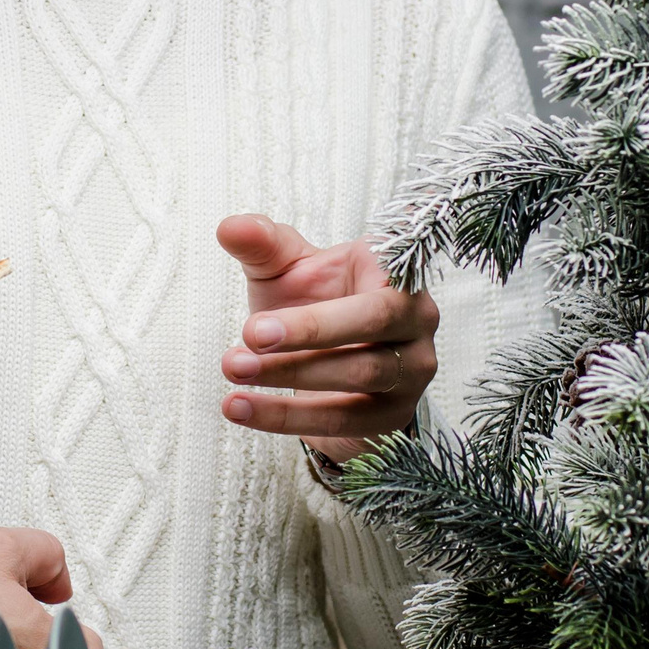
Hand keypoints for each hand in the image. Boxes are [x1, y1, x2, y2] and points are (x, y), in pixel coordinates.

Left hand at [216, 214, 436, 464]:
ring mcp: (413, 370)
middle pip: (372, 325)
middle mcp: (417, 320)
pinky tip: (243, 409)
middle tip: (243, 345)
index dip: (317, 311)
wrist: (327, 357)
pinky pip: (344, 421)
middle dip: (305, 337)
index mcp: (397, 272)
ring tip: (234, 372)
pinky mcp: (394, 415)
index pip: (370, 281)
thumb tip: (230, 227)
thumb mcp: (287, 266)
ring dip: (290, 378)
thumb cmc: (313, 299)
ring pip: (359, 376)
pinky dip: (288, 418)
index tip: (254, 327)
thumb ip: (263, 245)